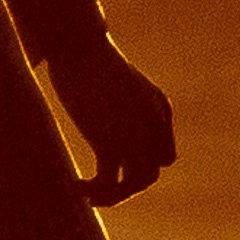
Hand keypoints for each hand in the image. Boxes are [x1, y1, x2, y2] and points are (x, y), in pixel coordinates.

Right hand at [43, 39, 177, 206]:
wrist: (78, 44)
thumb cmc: (88, 54)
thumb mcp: (116, 81)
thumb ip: (119, 102)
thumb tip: (102, 112)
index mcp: (160, 109)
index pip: (163, 155)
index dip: (142, 165)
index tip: (114, 165)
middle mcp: (154, 124)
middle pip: (153, 172)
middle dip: (128, 184)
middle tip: (99, 184)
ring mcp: (134, 134)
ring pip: (137, 183)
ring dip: (114, 195)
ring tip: (89, 193)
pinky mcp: (110, 141)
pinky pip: (110, 182)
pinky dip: (95, 192)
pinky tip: (76, 188)